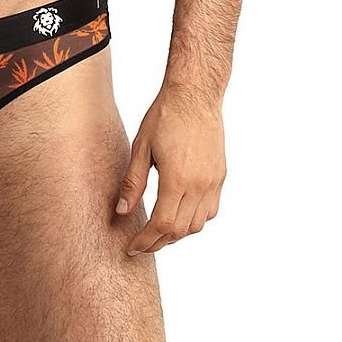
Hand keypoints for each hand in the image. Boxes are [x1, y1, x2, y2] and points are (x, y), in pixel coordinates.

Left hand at [115, 84, 226, 254]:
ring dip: (178, 233)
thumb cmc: (164, 116)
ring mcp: (213, 182)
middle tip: (141, 243)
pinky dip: (194, 220)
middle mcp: (200, 185)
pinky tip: (180, 213)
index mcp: (177, 179)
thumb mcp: (141, 147)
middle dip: (159, 242)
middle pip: (180, 230)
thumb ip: (133, 183)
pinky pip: (210, 210)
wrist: (195, 95)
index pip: (162, 225)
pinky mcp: (220, 176)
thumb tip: (122, 212)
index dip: (146, 241)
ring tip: (158, 231)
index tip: (132, 247)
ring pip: (197, 224)